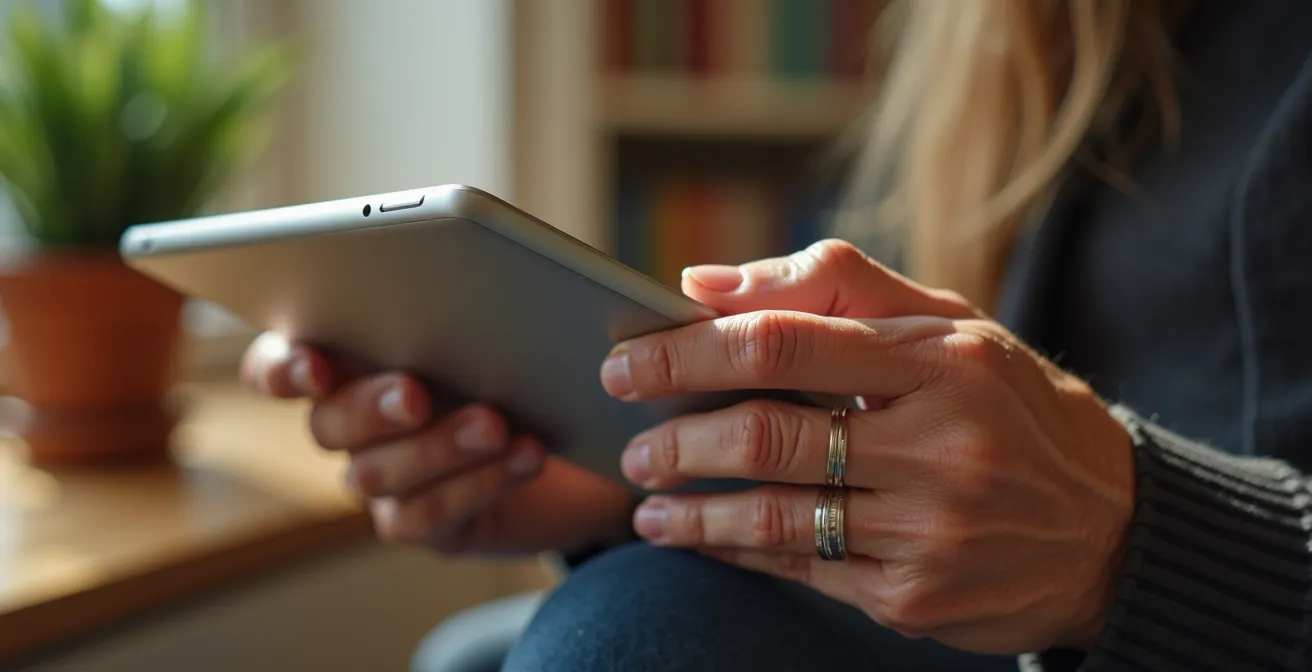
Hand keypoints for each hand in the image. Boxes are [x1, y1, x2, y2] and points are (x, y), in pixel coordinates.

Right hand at [242, 334, 635, 554]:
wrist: (573, 435)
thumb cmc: (523, 359)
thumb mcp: (499, 322)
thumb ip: (465, 304)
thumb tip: (471, 288)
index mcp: (349, 360)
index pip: (276, 366)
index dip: (280, 369)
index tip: (314, 367)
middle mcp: (352, 424)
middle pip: (327, 423)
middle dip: (371, 407)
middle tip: (416, 393)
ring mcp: (384, 479)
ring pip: (376, 474)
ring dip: (440, 445)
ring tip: (495, 423)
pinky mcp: (427, 525)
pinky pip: (429, 514)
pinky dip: (480, 482)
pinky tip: (525, 455)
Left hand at [603, 240, 1133, 653]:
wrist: (1109, 530)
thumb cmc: (1009, 408)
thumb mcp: (948, 325)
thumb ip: (830, 285)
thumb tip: (704, 282)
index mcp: (943, 361)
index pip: (784, 346)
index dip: (688, 353)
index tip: (627, 362)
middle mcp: (940, 446)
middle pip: (766, 437)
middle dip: (675, 439)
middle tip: (628, 441)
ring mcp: (928, 530)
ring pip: (773, 516)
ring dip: (689, 508)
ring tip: (645, 499)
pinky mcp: (914, 597)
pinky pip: (798, 568)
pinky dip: (734, 549)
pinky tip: (699, 534)